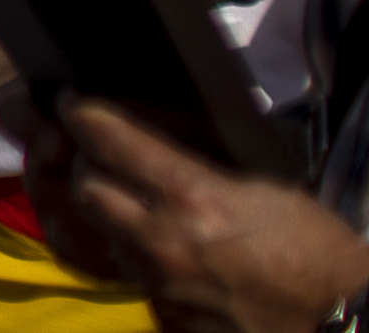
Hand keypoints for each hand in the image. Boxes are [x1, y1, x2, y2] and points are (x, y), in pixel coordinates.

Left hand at [22, 91, 368, 330]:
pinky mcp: (165, 316)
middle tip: (100, 154)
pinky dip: (126, 253)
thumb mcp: (258, 182)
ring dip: (104, 211)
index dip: (82, 113)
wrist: (341, 316)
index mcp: (192, 196)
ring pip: (98, 234)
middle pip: (84, 187)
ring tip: (125, 198)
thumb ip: (189, 155)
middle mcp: (164, 241)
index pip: (106, 139)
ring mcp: (160, 285)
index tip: (75, 105)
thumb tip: (140, 128)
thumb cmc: (311, 245)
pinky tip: (145, 242)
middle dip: (87, 164)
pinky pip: (124, 274)